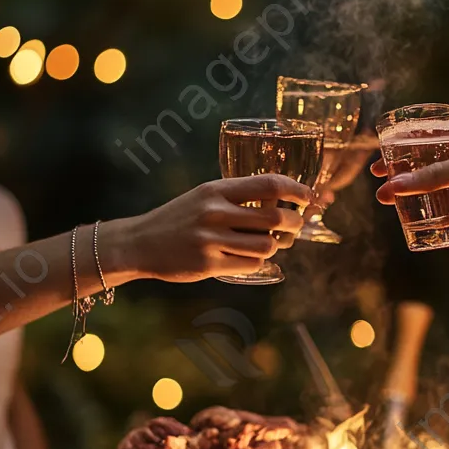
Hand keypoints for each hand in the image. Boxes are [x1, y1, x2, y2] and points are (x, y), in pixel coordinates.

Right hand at [119, 175, 312, 281]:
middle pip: (275, 217)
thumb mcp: (204, 197)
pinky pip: (250, 265)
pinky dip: (256, 262)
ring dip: (275, 246)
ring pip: (267, 245)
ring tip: (268, 244)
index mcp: (216, 189)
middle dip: (294, 223)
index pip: (269, 184)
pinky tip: (246, 258)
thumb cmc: (178, 219)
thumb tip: (281, 203)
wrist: (139, 242)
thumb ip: (237, 198)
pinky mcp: (208, 264)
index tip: (309, 197)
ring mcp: (211, 239)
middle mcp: (215, 211)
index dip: (296, 190)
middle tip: (296, 226)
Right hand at [372, 123, 448, 224]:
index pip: (434, 142)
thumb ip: (439, 175)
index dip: (407, 154)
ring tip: (408, 209)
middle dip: (413, 179)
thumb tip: (398, 185)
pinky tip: (448, 220)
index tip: (382, 165)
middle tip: (386, 191)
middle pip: (440, 167)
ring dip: (433, 199)